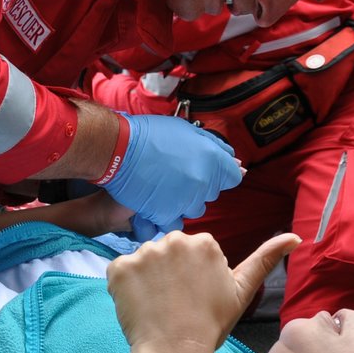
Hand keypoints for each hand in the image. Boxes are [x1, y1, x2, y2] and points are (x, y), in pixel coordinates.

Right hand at [101, 115, 242, 233]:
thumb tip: (234, 159)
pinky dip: (166, 216)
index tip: (207, 170)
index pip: (233, 176)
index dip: (220, 173)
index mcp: (212, 159)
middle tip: (177, 175)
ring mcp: (186, 200)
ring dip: (184, 202)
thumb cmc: (150, 135)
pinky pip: (174, 223)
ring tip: (165, 189)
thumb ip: (213, 146)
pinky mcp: (166, 214)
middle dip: (199, 186)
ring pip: (194, 210)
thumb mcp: (186, 130)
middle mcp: (204, 182)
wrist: (119, 148)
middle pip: (211, 194)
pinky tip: (156, 204)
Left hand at [105, 231, 298, 352]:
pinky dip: (124, 288)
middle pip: (166, 253)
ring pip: (143, 262)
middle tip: (175, 304)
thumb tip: (296, 236)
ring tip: (157, 307)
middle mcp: (174, 239)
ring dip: (146, 280)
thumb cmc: (211, 325)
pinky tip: (138, 306)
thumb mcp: (242, 291)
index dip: (191, 278)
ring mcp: (144, 253)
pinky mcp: (119, 267)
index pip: (191, 253)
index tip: (193, 298)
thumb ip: (265, 258)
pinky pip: (119, 272)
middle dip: (168, 274)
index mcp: (203, 242)